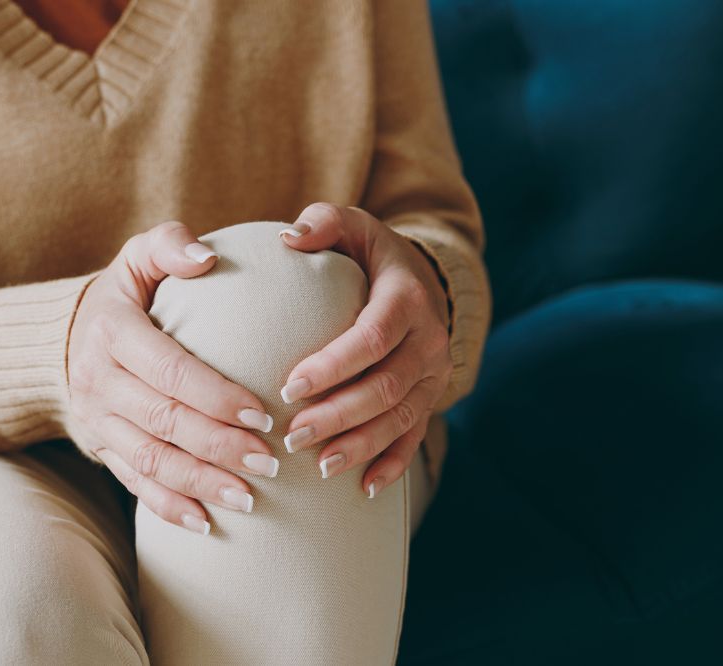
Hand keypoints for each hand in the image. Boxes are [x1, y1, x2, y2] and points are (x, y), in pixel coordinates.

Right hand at [67, 221, 279, 534]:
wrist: (61, 337)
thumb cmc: (124, 294)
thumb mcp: (136, 257)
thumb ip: (169, 245)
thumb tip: (206, 256)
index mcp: (112, 331)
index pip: (169, 370)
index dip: (216, 396)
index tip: (262, 414)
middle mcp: (98, 379)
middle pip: (163, 421)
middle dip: (218, 447)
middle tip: (270, 462)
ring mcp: (96, 419)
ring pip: (149, 460)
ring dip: (199, 484)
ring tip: (249, 499)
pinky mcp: (100, 448)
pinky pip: (133, 482)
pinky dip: (168, 507)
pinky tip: (206, 524)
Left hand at [278, 203, 451, 496]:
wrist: (423, 278)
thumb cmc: (370, 254)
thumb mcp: (353, 227)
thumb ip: (323, 223)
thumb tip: (290, 238)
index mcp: (407, 298)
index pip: (371, 338)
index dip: (333, 366)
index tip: (289, 387)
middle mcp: (429, 339)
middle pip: (385, 387)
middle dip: (339, 416)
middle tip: (292, 436)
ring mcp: (433, 375)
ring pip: (400, 419)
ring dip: (360, 446)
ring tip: (319, 467)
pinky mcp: (430, 398)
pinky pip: (414, 438)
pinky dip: (390, 466)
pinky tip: (361, 489)